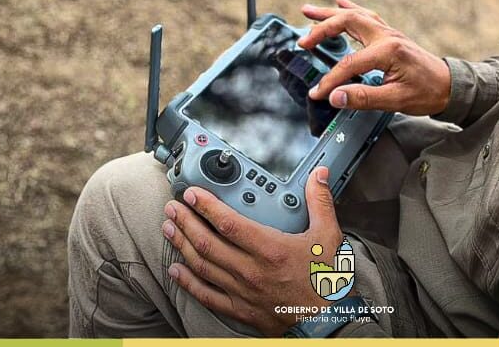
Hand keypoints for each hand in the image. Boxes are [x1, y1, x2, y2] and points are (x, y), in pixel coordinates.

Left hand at [163, 164, 343, 335]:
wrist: (327, 324)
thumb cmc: (327, 282)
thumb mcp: (329, 237)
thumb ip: (320, 202)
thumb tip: (320, 175)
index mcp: (270, 249)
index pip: (229, 223)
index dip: (207, 206)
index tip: (192, 193)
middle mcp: (251, 271)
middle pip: (208, 243)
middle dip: (186, 222)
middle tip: (172, 207)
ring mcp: (242, 292)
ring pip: (203, 266)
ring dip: (182, 245)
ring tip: (169, 229)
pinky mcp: (240, 310)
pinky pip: (207, 295)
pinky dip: (188, 282)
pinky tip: (176, 270)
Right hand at [298, 0, 451, 116]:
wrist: (449, 86)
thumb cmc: (427, 93)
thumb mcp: (396, 100)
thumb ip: (364, 98)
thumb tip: (335, 97)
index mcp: (388, 51)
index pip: (350, 64)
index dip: (331, 80)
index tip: (318, 92)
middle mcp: (387, 36)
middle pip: (347, 22)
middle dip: (322, 29)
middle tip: (303, 40)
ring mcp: (388, 32)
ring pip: (354, 15)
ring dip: (330, 13)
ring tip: (308, 11)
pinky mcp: (389, 34)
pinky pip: (366, 15)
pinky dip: (350, 8)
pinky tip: (340, 1)